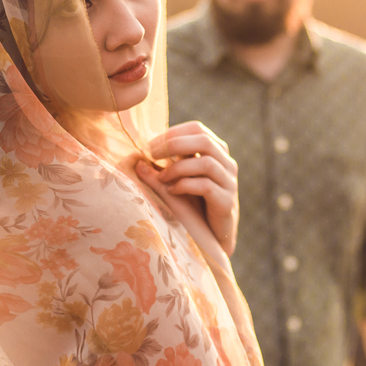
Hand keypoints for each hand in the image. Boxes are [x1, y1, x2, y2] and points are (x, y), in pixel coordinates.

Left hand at [140, 121, 238, 256]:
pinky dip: (185, 185)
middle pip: (203, 141)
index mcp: (216, 152)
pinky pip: (206, 186)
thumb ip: (162, 168)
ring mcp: (229, 182)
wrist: (215, 237)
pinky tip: (172, 191)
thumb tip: (137, 160)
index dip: (172, 132)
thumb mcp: (177, 181)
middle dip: (173, 144)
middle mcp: (226, 163)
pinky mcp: (226, 202)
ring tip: (161, 177)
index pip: (197, 129)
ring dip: (178, 168)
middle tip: (151, 154)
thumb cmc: (194, 204)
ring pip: (206, 163)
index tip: (150, 144)